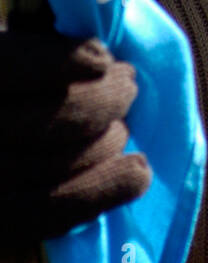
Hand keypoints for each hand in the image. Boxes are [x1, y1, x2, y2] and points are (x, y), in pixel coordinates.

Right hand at [0, 29, 151, 246]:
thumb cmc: (13, 113)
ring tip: (121, 130)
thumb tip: (98, 50)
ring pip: (63, 162)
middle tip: (128, 87)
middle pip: (52, 116)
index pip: (9, 66)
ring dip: (109, 141)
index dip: (61, 61)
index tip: (101, 57)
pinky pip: (58, 212)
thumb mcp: (14, 72)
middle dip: (105, 99)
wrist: (2, 170)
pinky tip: (138, 172)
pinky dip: (107, 189)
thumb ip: (40, 56)